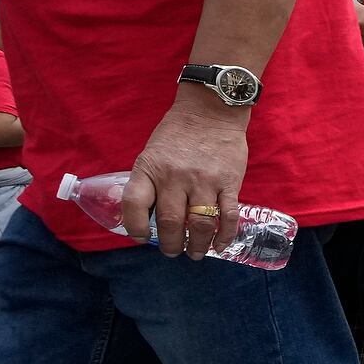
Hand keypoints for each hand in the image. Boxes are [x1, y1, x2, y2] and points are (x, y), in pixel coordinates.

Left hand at [121, 98, 250, 257]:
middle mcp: (175, 177)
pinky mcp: (230, 182)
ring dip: (197, 245)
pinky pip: (228, 216)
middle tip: (173, 251)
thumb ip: (149, 182)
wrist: (211, 110)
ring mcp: (204, 180)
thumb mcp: (151, 153)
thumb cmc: (177, 133)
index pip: (134, 205)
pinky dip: (225, 235)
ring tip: (196, 252)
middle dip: (171, 245)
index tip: (142, 237)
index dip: (135, 228)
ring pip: (200, 224)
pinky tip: (220, 244)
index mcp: (150, 169)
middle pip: (171, 223)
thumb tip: (149, 216)